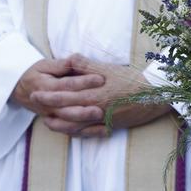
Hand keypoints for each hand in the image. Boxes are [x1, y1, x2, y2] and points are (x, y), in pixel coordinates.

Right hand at [12, 58, 104, 124]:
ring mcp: (52, 116)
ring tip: (103, 119)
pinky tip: (104, 131)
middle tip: (102, 108)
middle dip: (84, 110)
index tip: (100, 79)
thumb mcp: (45, 65)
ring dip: (86, 124)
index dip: (83, 82)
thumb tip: (74, 60)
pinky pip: (71, 131)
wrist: (21, 89)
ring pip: (69, 124)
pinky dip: (87, 133)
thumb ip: (60, 65)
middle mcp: (48, 105)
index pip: (66, 85)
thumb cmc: (37, 74)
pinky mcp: (57, 123)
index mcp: (45, 87)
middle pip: (67, 109)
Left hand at [28, 54, 170, 136]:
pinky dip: (76, 132)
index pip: (65, 96)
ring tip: (48, 121)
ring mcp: (101, 120)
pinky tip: (70, 130)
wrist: (155, 95)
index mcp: (93, 93)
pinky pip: (88, 132)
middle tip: (35, 105)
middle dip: (49, 109)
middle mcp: (95, 109)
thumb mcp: (110, 69)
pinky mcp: (109, 126)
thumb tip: (70, 58)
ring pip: (74, 125)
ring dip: (59, 124)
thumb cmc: (132, 79)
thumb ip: (88, 65)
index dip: (48, 96)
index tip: (35, 94)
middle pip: (66, 112)